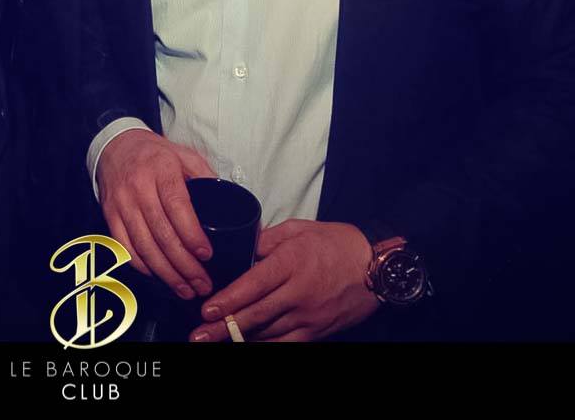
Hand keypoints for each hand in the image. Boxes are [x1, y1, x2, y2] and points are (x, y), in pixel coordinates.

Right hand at [95, 129, 217, 299]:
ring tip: (185, 289)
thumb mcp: (185, 155)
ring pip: (143, 246)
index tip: (207, 255)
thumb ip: (206, 176)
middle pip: (161, 233)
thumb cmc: (156, 154)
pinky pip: (125, 247)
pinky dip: (142, 266)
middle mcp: (138, 187)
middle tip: (202, 283)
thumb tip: (228, 205)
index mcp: (161, 170)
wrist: (116, 146)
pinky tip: (159, 277)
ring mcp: (122, 203)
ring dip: (165, 273)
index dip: (191, 234)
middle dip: (184, 264)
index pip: (177, 206)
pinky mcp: (109, 216)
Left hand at [189, 219, 379, 341]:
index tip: (206, 309)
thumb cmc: (336, 244)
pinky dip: (264, 345)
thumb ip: (267, 239)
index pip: (254, 285)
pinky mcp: (317, 331)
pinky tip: (247, 345)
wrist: (376, 268)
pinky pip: (285, 343)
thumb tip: (241, 248)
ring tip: (214, 342)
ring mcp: (309, 315)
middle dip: (223, 327)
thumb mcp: (299, 229)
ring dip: (239, 338)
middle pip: (255, 315)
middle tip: (199, 335)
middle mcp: (299, 292)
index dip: (228, 300)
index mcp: (293, 262)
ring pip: (267, 332)